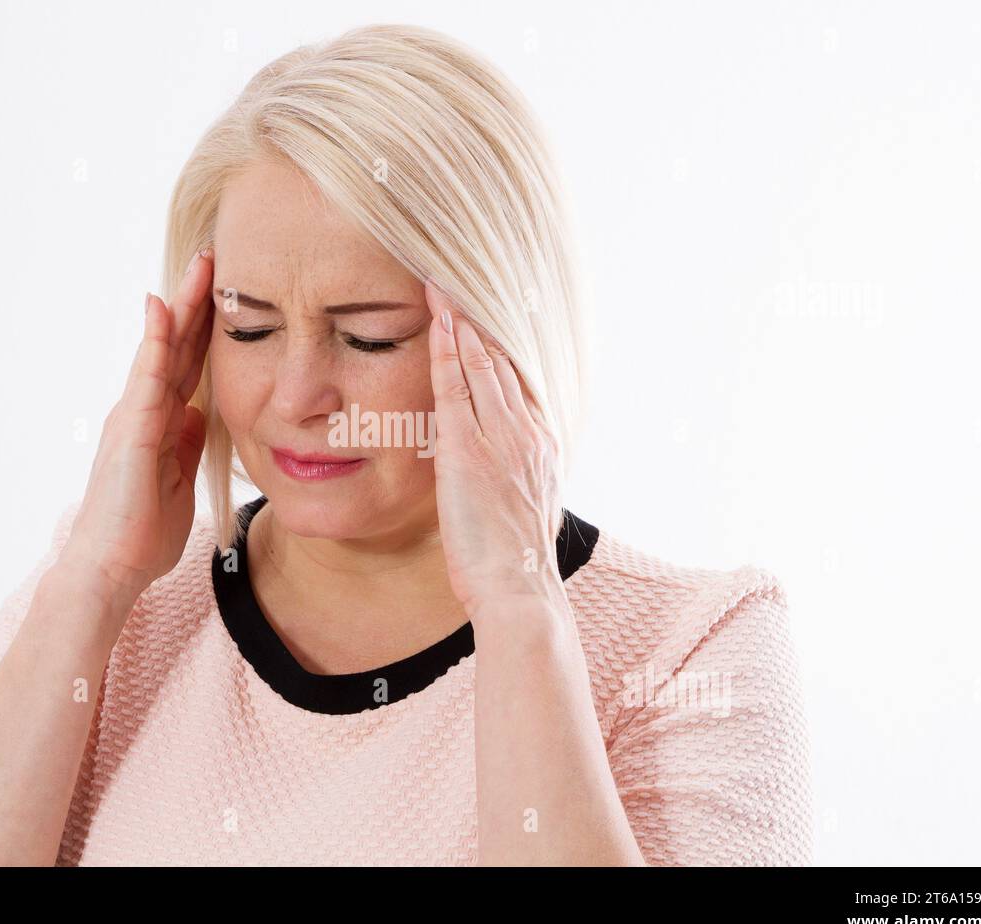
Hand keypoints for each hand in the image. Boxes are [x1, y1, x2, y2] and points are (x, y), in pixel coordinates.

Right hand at [60, 248, 215, 603]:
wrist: (113, 568)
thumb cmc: (142, 532)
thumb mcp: (178, 480)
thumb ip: (186, 444)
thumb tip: (200, 414)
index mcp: (159, 423)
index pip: (186, 364)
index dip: (206, 328)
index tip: (227, 293)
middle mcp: (143, 411)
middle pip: (174, 346)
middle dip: (196, 303)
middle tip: (214, 258)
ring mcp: (134, 417)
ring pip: (160, 350)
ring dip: (180, 307)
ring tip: (199, 266)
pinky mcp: (130, 430)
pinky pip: (146, 378)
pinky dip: (154, 342)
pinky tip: (163, 310)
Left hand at [424, 281, 567, 622]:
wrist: (519, 591)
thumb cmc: (512, 563)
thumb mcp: (518, 509)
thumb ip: (509, 475)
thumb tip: (494, 465)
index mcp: (539, 445)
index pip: (516, 379)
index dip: (498, 341)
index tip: (484, 310)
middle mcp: (528, 434)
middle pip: (503, 362)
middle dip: (482, 319)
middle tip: (464, 276)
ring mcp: (503, 440)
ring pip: (483, 366)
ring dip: (464, 322)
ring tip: (446, 283)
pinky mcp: (472, 453)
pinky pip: (459, 390)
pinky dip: (450, 353)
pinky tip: (440, 322)